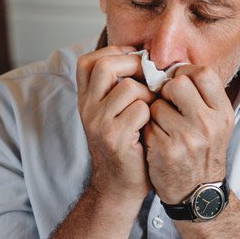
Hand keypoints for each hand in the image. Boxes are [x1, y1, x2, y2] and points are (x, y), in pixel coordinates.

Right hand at [76, 45, 155, 203]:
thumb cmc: (126, 146)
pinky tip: (152, 126)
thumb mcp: (113, 114)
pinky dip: (152, 114)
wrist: (119, 186)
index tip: (136, 60)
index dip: (115, 53)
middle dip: (134, 65)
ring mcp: (98, 122)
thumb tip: (147, 58)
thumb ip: (119, 88)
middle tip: (150, 78)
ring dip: (148, 95)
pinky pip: (140, 109)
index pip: (89, 60)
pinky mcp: (114, 137)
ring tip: (153, 109)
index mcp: (86, 99)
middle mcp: (87, 108)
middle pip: (105, 65)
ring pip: (128, 87)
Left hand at [143, 65, 233, 203]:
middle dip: (166, 91)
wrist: (197, 193)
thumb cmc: (203, 152)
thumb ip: (202, 96)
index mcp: (222, 113)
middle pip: (176, 84)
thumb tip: (176, 67)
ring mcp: (186, 137)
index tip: (178, 83)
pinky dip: (147, 128)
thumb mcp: (216, 123)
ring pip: (157, 104)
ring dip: (154, 111)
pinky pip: (147, 123)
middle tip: (167, 104)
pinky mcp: (166, 149)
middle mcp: (208, 124)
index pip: (203, 73)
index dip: (185, 73)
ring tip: (163, 126)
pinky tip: (156, 140)